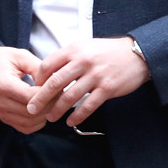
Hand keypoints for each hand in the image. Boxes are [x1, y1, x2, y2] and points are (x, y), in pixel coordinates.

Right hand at [0, 46, 50, 133]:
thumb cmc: (2, 59)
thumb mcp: (21, 56)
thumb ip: (38, 68)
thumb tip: (54, 82)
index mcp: (3, 84)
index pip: (30, 97)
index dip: (48, 94)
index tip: (58, 87)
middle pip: (31, 112)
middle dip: (50, 105)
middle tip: (59, 95)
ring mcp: (0, 112)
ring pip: (30, 123)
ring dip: (45, 115)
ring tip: (52, 102)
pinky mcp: (3, 118)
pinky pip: (25, 127)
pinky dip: (37, 122)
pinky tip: (41, 110)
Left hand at [26, 37, 149, 127]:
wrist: (136, 54)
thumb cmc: (107, 51)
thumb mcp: (84, 46)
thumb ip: (67, 57)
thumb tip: (48, 71)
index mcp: (74, 50)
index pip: (48, 65)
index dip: (38, 79)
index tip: (34, 89)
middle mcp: (82, 62)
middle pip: (55, 83)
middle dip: (41, 98)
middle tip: (31, 108)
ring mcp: (95, 76)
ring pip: (70, 96)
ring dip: (57, 110)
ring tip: (50, 117)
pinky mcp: (107, 89)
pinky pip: (88, 105)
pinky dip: (77, 115)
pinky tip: (71, 121)